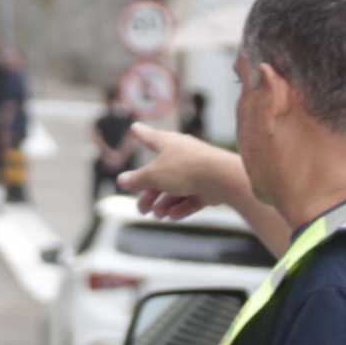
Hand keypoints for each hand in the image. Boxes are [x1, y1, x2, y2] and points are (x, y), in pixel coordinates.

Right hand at [119, 126, 247, 223]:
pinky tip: (172, 216)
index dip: (141, 133)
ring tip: (158, 215)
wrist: (222, 178)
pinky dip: (181, 207)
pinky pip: (192, 197)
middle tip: (141, 209)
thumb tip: (122, 180)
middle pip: (161, 173)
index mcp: (168, 143)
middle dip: (150, 193)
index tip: (135, 127)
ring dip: (164, 203)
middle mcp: (183, 154)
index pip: (151, 137)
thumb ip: (138, 180)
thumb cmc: (186, 169)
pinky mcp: (209, 185)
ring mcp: (197, 170)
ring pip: (176, 188)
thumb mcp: (154, 175)